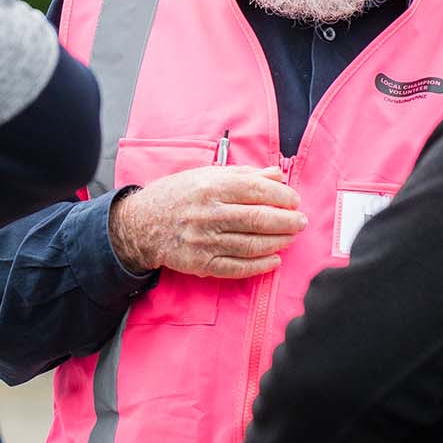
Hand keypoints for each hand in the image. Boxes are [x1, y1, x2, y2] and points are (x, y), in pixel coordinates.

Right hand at [108, 166, 305, 278]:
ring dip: (278, 242)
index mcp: (210, 187)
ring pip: (251, 244)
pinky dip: (260, 265)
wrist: (142, 224)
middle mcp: (208, 213)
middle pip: (258, 219)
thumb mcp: (205, 175)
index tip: (294, 201)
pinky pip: (237, 267)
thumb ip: (243, 175)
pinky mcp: (201, 263)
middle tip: (300, 222)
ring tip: (290, 238)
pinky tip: (274, 260)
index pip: (256, 190)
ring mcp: (204, 240)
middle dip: (286, 221)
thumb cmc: (177, 195)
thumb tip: (276, 175)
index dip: (281, 197)